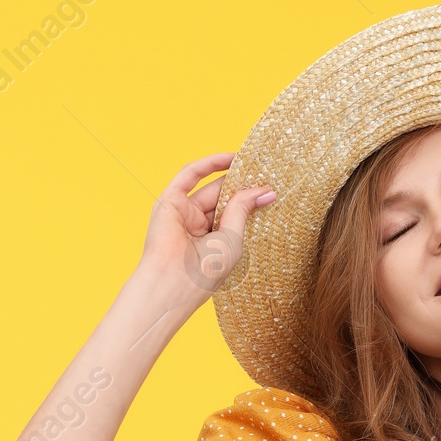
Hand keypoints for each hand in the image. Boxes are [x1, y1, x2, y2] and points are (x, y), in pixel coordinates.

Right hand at [137, 151, 275, 299]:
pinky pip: (189, 176)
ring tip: (255, 164)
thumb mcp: (233, 239)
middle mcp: (198, 228)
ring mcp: (183, 214)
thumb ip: (243, 210)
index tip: (272, 189)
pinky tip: (231, 158)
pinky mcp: (169, 202)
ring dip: (231, 175)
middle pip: (223, 199)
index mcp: (214, 242)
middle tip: (267, 172)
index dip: (251, 201)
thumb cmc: (204, 271)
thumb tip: (265, 191)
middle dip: (243, 186)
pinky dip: (209, 164)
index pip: (234, 216)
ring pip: (210, 188)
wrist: (173, 282)